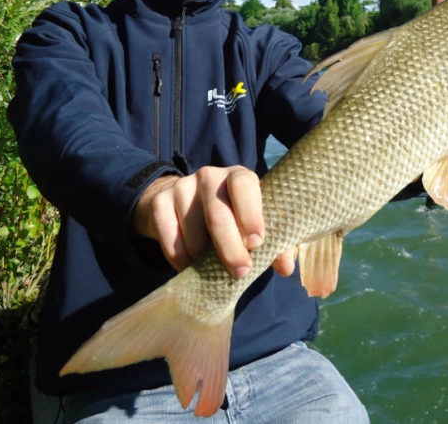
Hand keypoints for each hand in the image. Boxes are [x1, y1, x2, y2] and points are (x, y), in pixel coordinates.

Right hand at [133, 166, 294, 277]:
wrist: (183, 207)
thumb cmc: (232, 218)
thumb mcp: (255, 225)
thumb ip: (277, 244)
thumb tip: (287, 268)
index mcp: (239, 176)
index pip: (244, 185)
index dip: (251, 214)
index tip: (256, 244)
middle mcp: (210, 176)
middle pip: (218, 213)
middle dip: (230, 248)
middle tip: (240, 271)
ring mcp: (182, 187)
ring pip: (192, 229)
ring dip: (203, 257)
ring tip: (212, 269)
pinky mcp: (159, 202)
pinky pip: (169, 237)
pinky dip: (180, 258)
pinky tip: (189, 266)